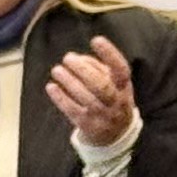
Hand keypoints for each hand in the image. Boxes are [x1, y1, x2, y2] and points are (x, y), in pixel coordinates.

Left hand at [44, 33, 138, 148]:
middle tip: (68, 58)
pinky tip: (51, 87)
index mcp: (124, 87)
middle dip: (83, 70)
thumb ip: (98, 67)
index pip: (121, 69)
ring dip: (70, 82)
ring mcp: (104, 116)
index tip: (96, 40)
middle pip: (102, 86)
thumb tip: (79, 58)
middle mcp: (117, 102)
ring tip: (57, 70)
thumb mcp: (113, 84)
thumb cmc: (111, 100)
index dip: (110, 54)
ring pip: (87, 99)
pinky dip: (61, 99)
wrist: (116, 136)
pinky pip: (74, 112)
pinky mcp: (89, 127)